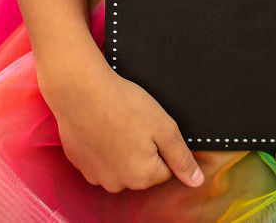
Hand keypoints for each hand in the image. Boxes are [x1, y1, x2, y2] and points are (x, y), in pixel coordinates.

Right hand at [39, 49, 204, 192]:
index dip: (162, 145)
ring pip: (120, 165)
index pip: (166, 170)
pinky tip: (100, 125)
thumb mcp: (165, 129)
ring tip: (116, 123)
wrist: (80, 91)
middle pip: (142, 170)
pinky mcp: (79, 163)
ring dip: (121, 149)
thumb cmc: (124, 106)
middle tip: (134, 122)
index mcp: (142, 177)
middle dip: (143, 149)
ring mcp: (95, 175)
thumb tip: (196, 181)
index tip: (151, 126)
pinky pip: (99, 159)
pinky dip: (102, 145)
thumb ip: (181, 158)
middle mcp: (117, 184)